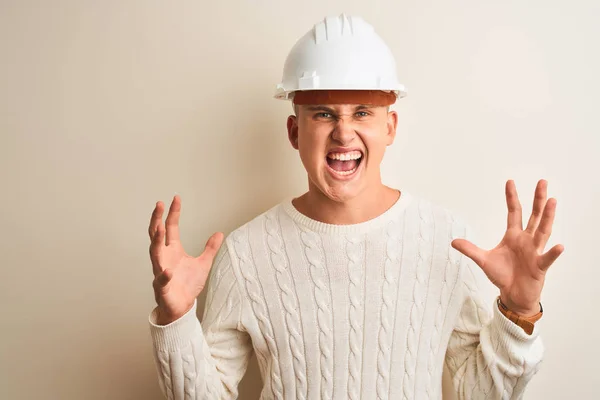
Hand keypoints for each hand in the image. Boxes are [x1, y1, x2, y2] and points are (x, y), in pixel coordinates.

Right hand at [149, 195, 223, 324]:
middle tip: (160, 205)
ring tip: (159, 228)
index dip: (173, 213)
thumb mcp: (203, 264)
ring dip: (156, 241)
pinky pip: (161, 280)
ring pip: (154, 253)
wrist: (181, 308)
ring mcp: (161, 271)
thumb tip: (219, 233)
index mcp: (173, 250)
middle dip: (157, 219)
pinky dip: (164, 276)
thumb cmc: (187, 285)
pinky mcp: (162, 287)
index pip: (171, 227)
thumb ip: (210, 249)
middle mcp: (164, 258)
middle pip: (156, 235)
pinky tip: (168, 271)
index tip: (175, 198)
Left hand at [451, 180, 564, 315]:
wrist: (513, 294)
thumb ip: (470, 250)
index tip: (510, 182)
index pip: (514, 212)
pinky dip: (553, 253)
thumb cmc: (502, 276)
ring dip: (547, 217)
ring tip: (552, 201)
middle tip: (542, 182)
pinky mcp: (540, 266)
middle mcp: (526, 240)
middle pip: (533, 216)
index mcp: (513, 236)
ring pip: (543, 231)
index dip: (512, 197)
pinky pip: (547, 258)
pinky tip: (559, 246)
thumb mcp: (483, 260)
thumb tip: (453, 241)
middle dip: (537, 199)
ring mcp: (535, 252)